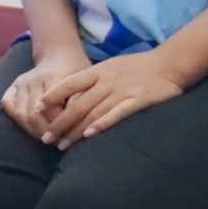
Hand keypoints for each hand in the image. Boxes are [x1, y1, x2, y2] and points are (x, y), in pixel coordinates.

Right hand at [1, 45, 89, 140]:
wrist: (60, 54)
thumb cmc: (76, 71)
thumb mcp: (85, 83)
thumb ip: (79, 102)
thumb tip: (77, 127)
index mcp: (53, 78)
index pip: (53, 112)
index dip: (60, 128)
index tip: (68, 139)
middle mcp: (33, 79)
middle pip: (34, 116)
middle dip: (45, 133)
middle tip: (56, 142)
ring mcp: (21, 82)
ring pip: (20, 114)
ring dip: (32, 130)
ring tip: (44, 137)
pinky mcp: (13, 85)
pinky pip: (8, 105)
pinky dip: (17, 119)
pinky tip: (29, 126)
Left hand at [40, 50, 185, 148]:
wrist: (170, 63)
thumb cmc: (139, 66)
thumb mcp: (112, 66)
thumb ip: (94, 80)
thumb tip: (73, 97)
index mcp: (99, 71)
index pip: (69, 84)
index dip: (52, 96)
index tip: (37, 109)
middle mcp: (107, 81)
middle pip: (77, 104)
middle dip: (59, 123)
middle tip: (46, 139)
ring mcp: (121, 92)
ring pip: (92, 113)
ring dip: (75, 131)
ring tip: (62, 145)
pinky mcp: (137, 102)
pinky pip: (115, 114)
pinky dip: (101, 125)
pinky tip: (89, 135)